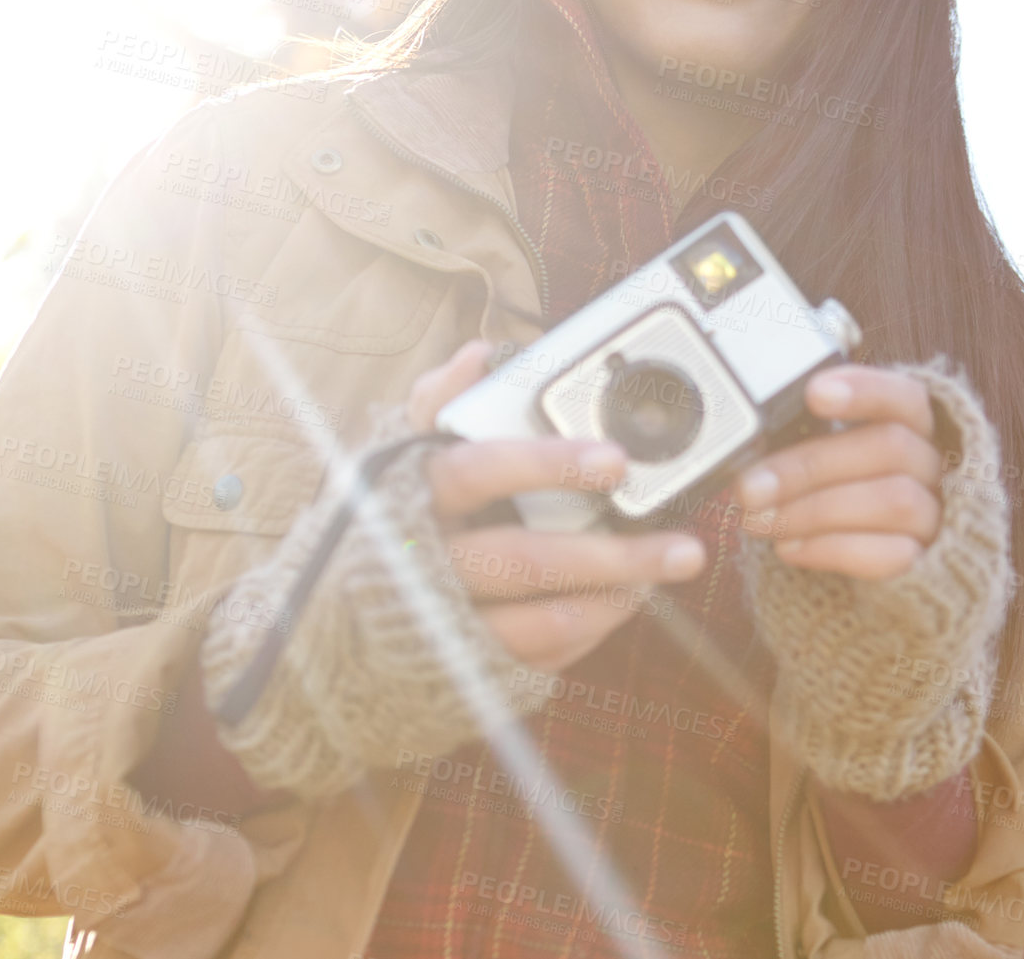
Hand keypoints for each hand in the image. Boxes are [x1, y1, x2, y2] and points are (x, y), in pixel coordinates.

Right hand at [405, 339, 707, 671]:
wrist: (339, 619)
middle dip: (611, 554)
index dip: (545, 465)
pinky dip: (588, 629)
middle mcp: (425, 565)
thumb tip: (479, 355)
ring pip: (540, 620)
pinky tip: (625, 600)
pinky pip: (536, 657)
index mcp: (410, 497)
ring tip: (666, 569)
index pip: (477, 473)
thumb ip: (439, 403)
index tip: (614, 460)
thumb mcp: (399, 456)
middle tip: (683, 545)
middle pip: (524, 559)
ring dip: (612, 596)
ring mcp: (447, 623)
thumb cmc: (390, 519)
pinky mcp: (467, 666)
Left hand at [731, 364, 943, 580]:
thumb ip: (801, 436)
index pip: (904, 396)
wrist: (859, 557)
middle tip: (749, 488)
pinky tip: (787, 548)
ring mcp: (936, 515)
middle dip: (809, 466)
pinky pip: (891, 555)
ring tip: (759, 522)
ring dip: (813, 511)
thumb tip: (747, 434)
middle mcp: (934, 466)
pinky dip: (831, 549)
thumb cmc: (832, 488)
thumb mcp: (821, 453)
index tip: (813, 393)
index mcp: (912, 426)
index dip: (865, 390)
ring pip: (893, 500)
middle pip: (889, 447)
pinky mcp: (926, 562)